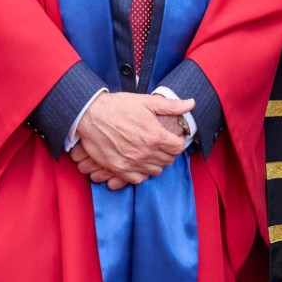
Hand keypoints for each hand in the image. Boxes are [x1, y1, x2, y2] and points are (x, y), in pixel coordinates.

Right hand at [71, 91, 193, 186]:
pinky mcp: (119, 169)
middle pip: (168, 160)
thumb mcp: (146, 102)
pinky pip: (139, 179)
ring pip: (155, 171)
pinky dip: (142, 172)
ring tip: (150, 152)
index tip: (172, 138)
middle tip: (161, 144)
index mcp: (155, 136)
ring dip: (156, 162)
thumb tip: (191, 104)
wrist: (91, 114)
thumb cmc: (118, 106)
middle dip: (168, 152)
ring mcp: (132, 163)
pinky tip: (139, 162)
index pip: (178, 148)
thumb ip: (170, 105)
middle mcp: (146, 152)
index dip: (177, 142)